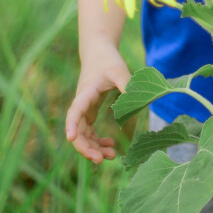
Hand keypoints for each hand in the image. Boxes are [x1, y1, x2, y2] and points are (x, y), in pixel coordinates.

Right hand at [65, 42, 130, 163]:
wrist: (99, 52)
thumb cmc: (108, 60)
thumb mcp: (120, 71)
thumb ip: (128, 85)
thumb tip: (141, 101)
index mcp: (86, 93)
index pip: (75, 111)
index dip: (71, 125)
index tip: (71, 138)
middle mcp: (81, 104)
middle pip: (77, 131)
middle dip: (87, 147)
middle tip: (102, 159)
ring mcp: (84, 109)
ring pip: (82, 134)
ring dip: (93, 147)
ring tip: (111, 156)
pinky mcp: (89, 110)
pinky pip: (88, 131)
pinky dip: (97, 140)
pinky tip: (110, 145)